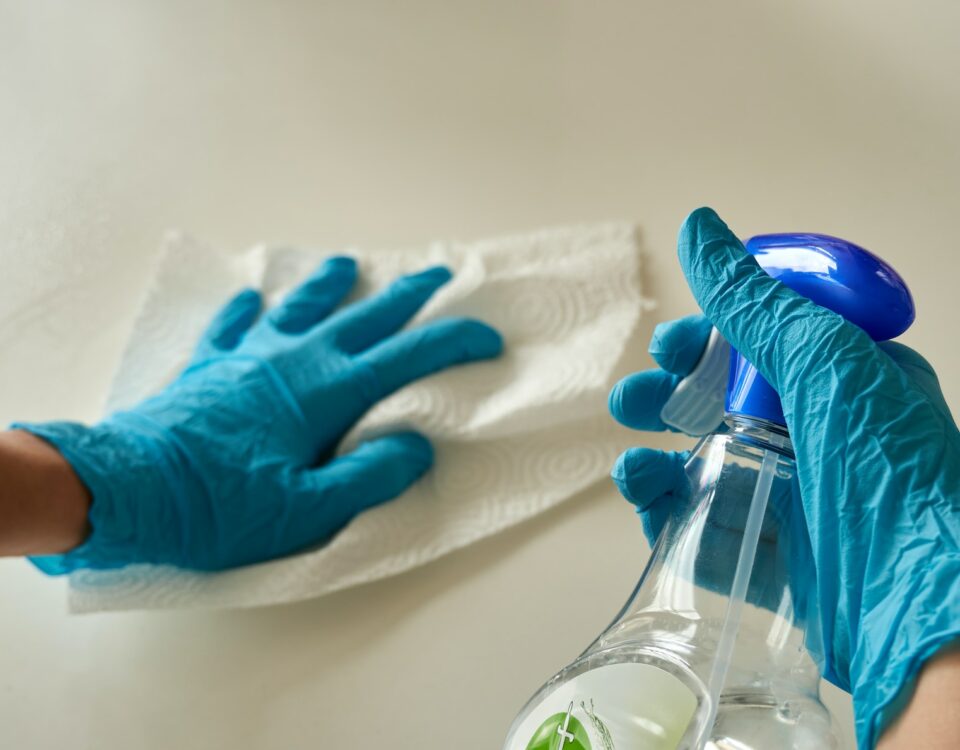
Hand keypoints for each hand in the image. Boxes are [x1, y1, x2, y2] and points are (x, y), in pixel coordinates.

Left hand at [18, 258, 501, 571]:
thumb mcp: (306, 510)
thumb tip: (415, 446)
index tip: (487, 336)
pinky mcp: (211, 364)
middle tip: (438, 271)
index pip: (407, 356)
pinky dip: (249, 310)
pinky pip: (236, 325)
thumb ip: (368, 476)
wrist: (129, 489)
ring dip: (330, 284)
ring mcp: (250, 355)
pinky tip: (253, 299)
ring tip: (347, 263)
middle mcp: (294, 360)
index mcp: (327, 393)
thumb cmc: (219, 508)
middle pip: (364, 317)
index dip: (453, 342)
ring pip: (301, 307)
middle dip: (407, 294)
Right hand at [608, 208, 958, 748]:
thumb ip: (754, 301)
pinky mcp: (766, 559)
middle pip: (722, 405)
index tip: (671, 344)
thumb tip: (698, 225)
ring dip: (655, 452)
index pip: (762, 344)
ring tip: (629, 456)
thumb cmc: (890, 475)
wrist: (920, 609)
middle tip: (633, 400)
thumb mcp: (825, 362)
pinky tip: (642, 492)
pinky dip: (662, 508)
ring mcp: (791, 501)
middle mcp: (817, 439)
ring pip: (702, 465)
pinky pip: (699, 525)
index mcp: (845, 383)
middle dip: (668, 397)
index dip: (708, 338)